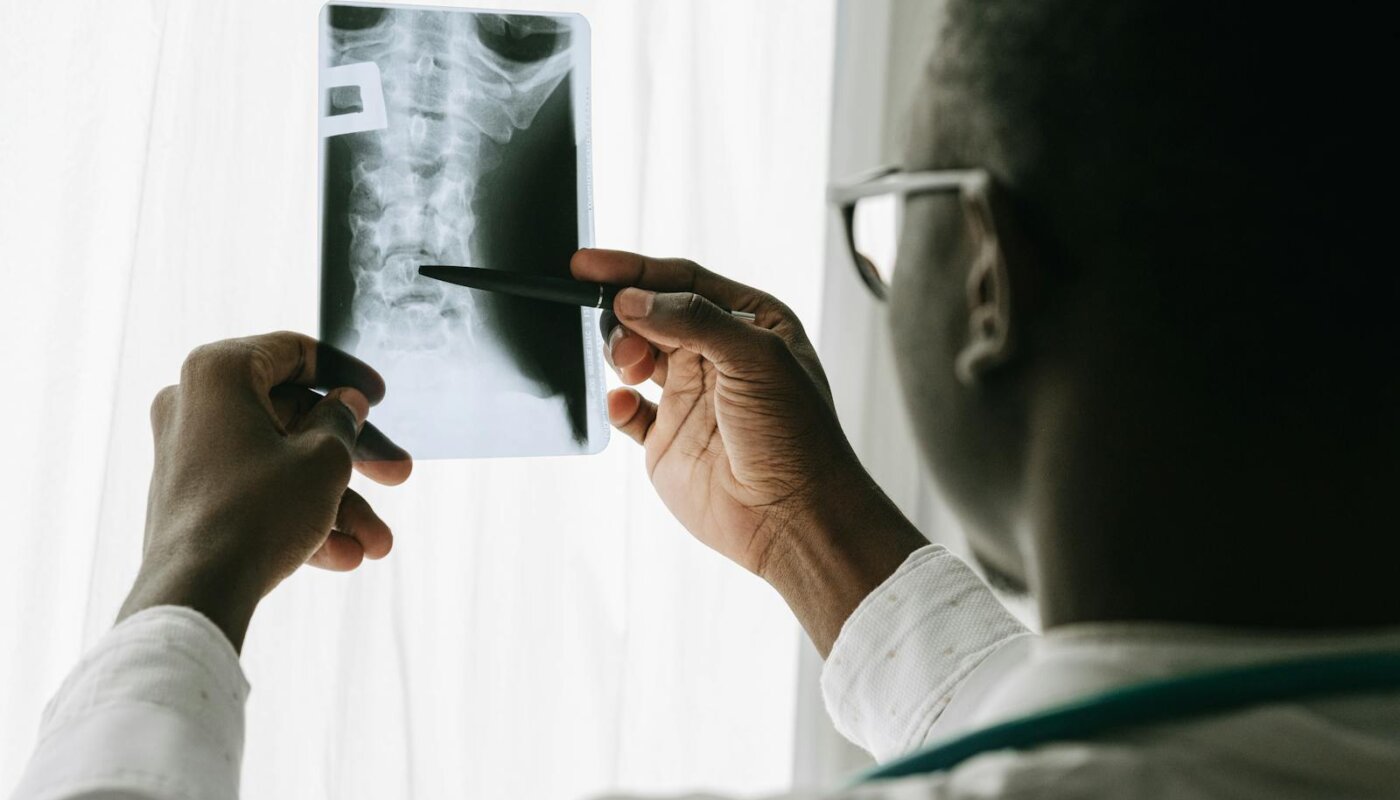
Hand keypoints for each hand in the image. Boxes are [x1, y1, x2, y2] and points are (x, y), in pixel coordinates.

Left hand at [118, 332, 412, 649]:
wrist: (194, 594)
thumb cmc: (257, 513)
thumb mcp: (323, 459)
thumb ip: (342, 421)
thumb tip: (345, 404)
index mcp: (219, 373)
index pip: (293, 352)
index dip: (346, 373)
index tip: (380, 397)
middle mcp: (195, 405)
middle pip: (294, 417)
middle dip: (355, 456)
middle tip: (399, 473)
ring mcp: (190, 453)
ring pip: (282, 463)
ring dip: (337, 501)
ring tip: (378, 542)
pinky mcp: (191, 497)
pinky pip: (258, 492)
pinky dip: (300, 516)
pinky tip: (346, 555)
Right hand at [573, 250, 926, 651]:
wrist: (792, 518)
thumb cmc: (795, 435)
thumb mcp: (756, 358)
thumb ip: (693, 319)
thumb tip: (630, 298)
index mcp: (750, 323)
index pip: (683, 282)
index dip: (634, 270)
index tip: (585, 265)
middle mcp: (718, 355)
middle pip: (652, 313)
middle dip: (625, 313)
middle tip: (619, 331)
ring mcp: (691, 397)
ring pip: (634, 355)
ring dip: (620, 352)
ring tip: (629, 368)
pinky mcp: (667, 439)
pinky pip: (627, 410)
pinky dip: (616, 402)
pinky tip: (623, 404)